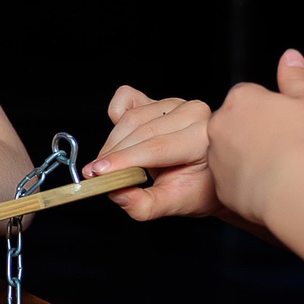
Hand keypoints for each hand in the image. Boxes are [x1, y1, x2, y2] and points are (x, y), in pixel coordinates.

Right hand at [86, 87, 216, 219]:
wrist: (209, 176)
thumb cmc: (198, 188)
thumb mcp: (175, 204)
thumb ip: (146, 204)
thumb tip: (117, 193)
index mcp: (203, 137)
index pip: (157, 146)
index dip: (123, 160)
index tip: (98, 173)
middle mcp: (192, 113)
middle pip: (141, 131)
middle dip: (113, 154)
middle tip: (94, 175)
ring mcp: (174, 103)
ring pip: (131, 118)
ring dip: (112, 143)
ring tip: (108, 166)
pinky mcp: (157, 100)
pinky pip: (126, 99)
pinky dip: (114, 117)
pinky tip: (118, 140)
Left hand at [206, 51, 303, 227]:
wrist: (297, 188)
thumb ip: (295, 78)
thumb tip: (290, 56)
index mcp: (241, 98)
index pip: (251, 98)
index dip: (272, 112)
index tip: (286, 125)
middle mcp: (220, 124)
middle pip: (237, 124)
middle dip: (255, 133)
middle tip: (283, 147)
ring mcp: (215, 155)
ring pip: (231, 153)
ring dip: (248, 158)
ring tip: (277, 168)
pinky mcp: (218, 185)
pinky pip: (231, 180)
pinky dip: (246, 183)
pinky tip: (268, 186)